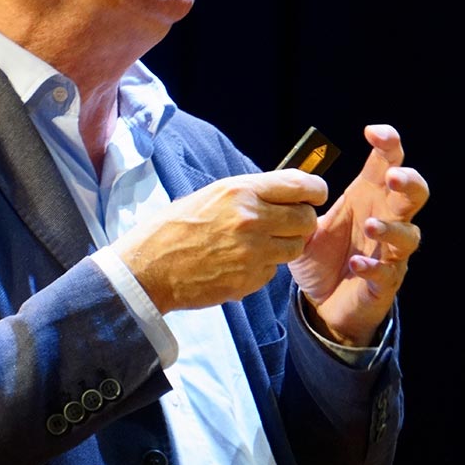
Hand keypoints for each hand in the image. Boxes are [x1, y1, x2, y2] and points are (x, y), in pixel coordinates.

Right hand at [114, 170, 327, 313]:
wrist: (149, 267)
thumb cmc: (175, 227)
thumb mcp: (211, 195)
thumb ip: (250, 193)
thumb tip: (284, 193)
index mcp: (240, 191)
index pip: (301, 185)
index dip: (315, 190)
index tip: (315, 194)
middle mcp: (251, 219)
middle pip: (306, 219)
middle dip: (302, 221)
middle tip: (288, 223)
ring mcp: (253, 252)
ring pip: (295, 248)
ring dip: (284, 245)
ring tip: (258, 243)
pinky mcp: (250, 280)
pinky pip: (273, 270)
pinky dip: (264, 267)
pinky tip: (239, 262)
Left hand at [288, 124, 427, 346]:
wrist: (321, 302)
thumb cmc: (320, 256)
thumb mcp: (304, 224)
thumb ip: (299, 203)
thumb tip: (291, 179)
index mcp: (367, 197)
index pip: (388, 163)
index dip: (389, 145)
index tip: (374, 133)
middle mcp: (385, 220)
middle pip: (414, 194)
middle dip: (408, 183)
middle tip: (393, 178)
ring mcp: (389, 252)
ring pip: (409, 235)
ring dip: (391, 228)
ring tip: (370, 225)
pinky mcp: (384, 282)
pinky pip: (388, 273)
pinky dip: (374, 267)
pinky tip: (357, 264)